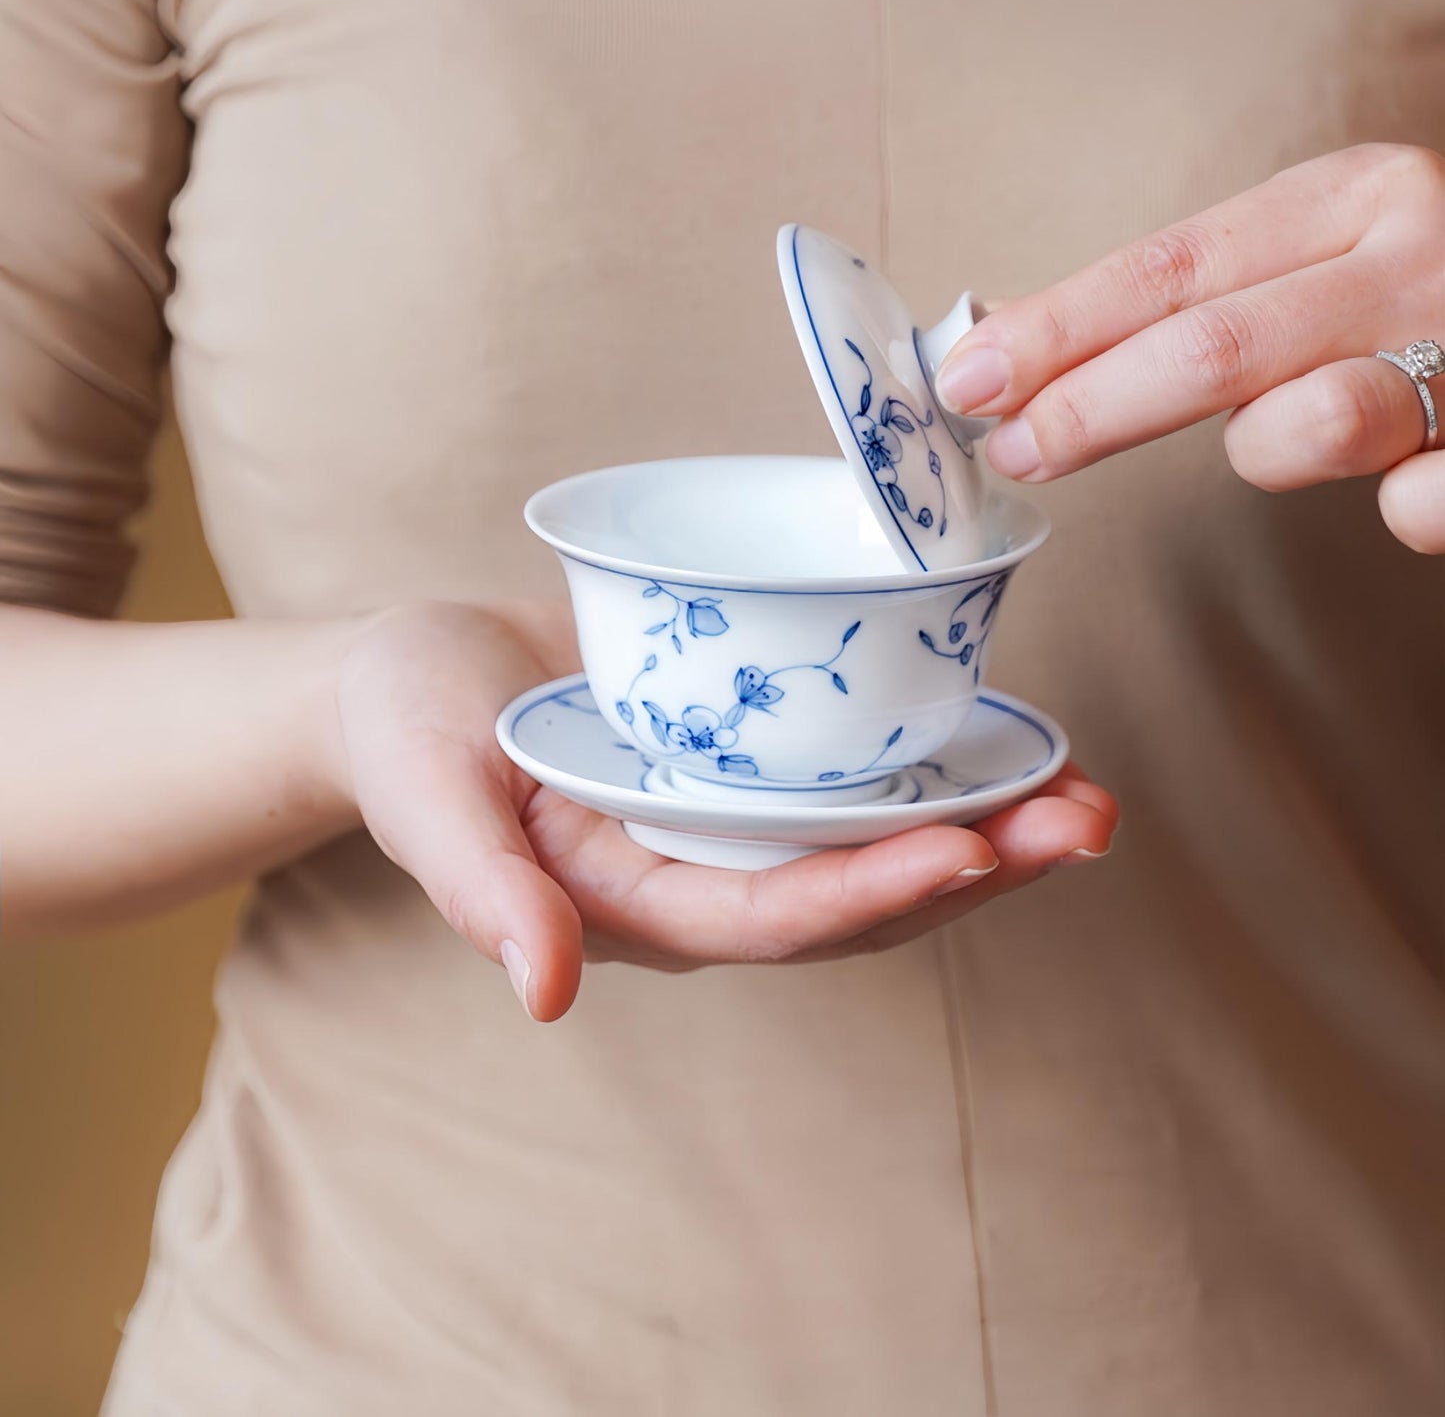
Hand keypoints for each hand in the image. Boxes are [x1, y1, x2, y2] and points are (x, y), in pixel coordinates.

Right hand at [331, 601, 1116, 1019]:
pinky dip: (935, 767)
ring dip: (987, 827)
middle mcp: (704, 875)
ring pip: (878, 846)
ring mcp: (734, 823)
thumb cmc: (408, 733)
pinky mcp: (748, 763)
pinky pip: (854, 780)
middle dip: (977, 868)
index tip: (974, 853)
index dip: (873, 893)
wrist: (418, 678)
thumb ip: (483, 892)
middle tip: (1087, 820)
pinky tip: (1011, 739)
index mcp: (636, 901)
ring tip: (1088, 793)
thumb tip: (544, 995)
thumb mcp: (428, 799)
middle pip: (859, 898)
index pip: (773, 918)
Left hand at [935, 143, 1444, 552]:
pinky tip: (1407, 486)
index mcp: (1352, 199)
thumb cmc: (1414, 297)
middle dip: (1087, 408)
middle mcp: (1416, 258)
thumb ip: (1185, 300)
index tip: (966, 378)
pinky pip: (1419, 506)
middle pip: (1211, 345)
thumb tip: (1012, 344)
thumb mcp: (1311, 258)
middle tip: (1008, 450)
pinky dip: (1400, 508)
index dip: (1058, 329)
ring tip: (1280, 433)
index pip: (1170, 269)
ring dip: (1264, 448)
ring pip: (1311, 425)